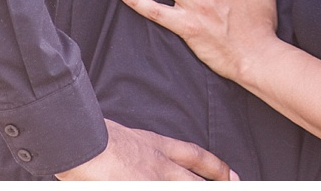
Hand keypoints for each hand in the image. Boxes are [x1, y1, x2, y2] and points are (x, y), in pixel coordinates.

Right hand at [55, 119, 236, 179]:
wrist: (84, 143)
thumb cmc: (95, 135)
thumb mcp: (125, 136)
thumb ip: (138, 149)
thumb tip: (136, 157)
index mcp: (157, 147)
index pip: (196, 156)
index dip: (216, 167)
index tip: (231, 174)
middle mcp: (160, 166)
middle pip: (196, 181)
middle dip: (217, 185)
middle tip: (236, 187)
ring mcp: (151, 182)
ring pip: (185, 187)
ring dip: (199, 189)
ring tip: (222, 190)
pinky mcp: (140, 188)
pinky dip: (164, 190)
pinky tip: (163, 190)